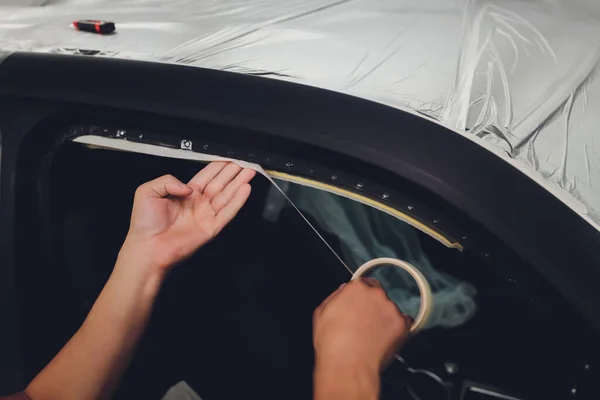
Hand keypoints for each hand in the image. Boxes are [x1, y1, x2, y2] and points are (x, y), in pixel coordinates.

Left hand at [121, 161, 255, 271]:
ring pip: (227, 196)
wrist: (146, 248)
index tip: (230, 158)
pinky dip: (238, 201)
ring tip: (250, 171)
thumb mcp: (147, 191)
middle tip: (246, 162)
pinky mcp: (211, 228)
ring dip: (239, 183)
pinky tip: (245, 189)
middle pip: (221, 183)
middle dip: (234, 172)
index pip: (207, 176)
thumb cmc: (144, 223)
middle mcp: (198, 203)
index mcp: (185, 193)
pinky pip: (227, 212)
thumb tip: (189, 187)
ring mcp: (206, 215)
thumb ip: (168, 181)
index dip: (219, 166)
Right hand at [313, 279, 411, 373]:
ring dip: (385, 318)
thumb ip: (335, 296)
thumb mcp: (321, 313)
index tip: (361, 306)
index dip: (362, 297)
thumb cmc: (332, 344)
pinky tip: (384, 340)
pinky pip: (405, 323)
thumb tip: (343, 291)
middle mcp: (376, 294)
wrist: (347, 366)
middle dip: (374, 307)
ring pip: (391, 310)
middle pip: (379, 295)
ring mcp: (391, 309)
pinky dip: (397, 330)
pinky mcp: (402, 324)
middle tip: (365, 324)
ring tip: (372, 336)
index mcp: (356, 288)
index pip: (365, 284)